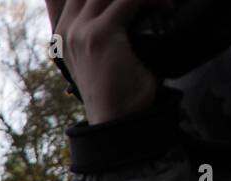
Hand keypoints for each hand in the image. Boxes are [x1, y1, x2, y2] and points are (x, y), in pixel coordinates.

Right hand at [45, 0, 166, 123]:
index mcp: (63, 34)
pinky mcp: (99, 34)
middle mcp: (67, 30)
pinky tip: (167, 8)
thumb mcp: (106, 54)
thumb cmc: (119, 90)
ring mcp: (80, 31)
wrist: (117, 120)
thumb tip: (132, 8)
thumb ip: (108, 27)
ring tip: (161, 0)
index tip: (135, 3)